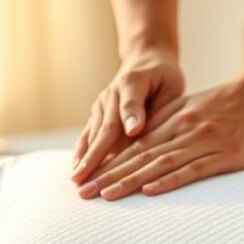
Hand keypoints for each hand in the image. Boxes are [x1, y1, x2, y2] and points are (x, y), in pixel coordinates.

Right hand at [71, 45, 183, 183]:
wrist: (146, 62)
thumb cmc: (162, 78)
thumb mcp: (167, 85)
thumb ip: (154, 106)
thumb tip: (135, 130)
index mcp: (132, 83)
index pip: (130, 104)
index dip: (131, 117)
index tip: (133, 133)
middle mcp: (111, 95)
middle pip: (105, 130)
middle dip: (95, 157)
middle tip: (86, 178)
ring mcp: (100, 106)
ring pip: (93, 136)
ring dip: (85, 159)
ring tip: (78, 181)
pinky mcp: (96, 115)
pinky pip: (87, 136)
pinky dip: (81, 154)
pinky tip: (75, 171)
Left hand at [77, 72, 243, 199]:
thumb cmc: (233, 104)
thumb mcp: (194, 108)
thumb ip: (170, 124)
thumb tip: (145, 142)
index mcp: (173, 121)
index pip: (134, 147)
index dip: (107, 164)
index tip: (86, 180)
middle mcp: (182, 130)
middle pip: (139, 156)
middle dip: (108, 175)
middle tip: (83, 193)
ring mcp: (203, 142)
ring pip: (159, 164)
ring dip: (130, 180)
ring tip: (106, 195)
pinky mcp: (225, 155)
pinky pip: (193, 170)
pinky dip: (169, 180)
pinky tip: (151, 191)